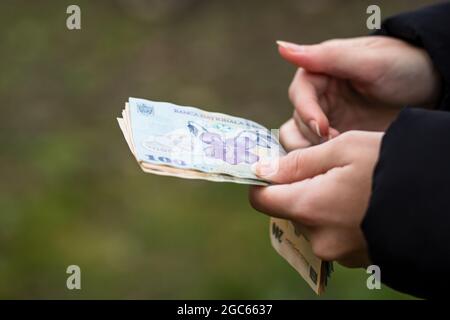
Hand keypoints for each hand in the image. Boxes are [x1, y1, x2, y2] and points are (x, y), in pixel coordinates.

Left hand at [249, 131, 382, 266]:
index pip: (262, 200)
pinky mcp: (355, 257)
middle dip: (298, 189)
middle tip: (324, 169)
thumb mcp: (342, 149)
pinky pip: (332, 234)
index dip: (263, 182)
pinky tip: (359, 203)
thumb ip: (297, 162)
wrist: (439, 199)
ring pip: (311, 222)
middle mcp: (318, 236)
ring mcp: (338, 250)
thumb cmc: (390, 165)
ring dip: (319, 203)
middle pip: (288, 210)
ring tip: (348, 185)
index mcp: (309, 206)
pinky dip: (336, 218)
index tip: (273, 168)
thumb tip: (261, 169)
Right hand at [277, 36, 440, 149]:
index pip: (299, 94)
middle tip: (336, 143)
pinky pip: (315, 150)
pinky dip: (320, 157)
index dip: (307, 112)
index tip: (322, 128)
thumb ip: (326, 57)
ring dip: (312, 149)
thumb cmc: (403, 66)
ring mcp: (327, 117)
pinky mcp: (336, 137)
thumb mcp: (368, 60)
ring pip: (300, 138)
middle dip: (311, 135)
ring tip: (337, 153)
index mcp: (320, 71)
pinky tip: (340, 158)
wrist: (431, 89)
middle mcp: (319, 96)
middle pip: (296, 120)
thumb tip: (282, 47)